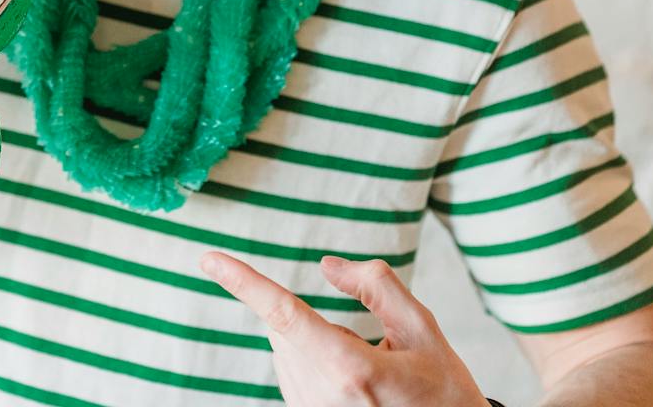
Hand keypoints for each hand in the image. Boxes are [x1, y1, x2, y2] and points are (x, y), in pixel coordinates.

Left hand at [201, 251, 488, 406]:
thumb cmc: (442, 391)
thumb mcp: (423, 329)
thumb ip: (376, 285)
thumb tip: (328, 266)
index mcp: (352, 370)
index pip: (285, 315)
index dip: (245, 283)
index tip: (210, 259)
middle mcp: (323, 396)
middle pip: (285, 328)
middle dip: (313, 319)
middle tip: (368, 346)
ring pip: (285, 350)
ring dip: (312, 344)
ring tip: (367, 375)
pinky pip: (290, 374)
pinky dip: (312, 364)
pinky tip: (353, 388)